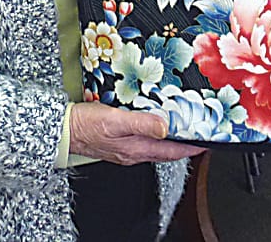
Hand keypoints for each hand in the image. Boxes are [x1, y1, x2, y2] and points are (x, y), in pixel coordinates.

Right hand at [69, 101, 204, 165]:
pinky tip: (154, 126)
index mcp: (136, 148)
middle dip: (185, 144)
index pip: (172, 150)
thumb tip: (165, 126)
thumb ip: (141, 123)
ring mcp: (126, 150)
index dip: (191, 146)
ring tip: (183, 129)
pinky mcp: (119, 144)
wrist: (63, 130)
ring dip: (171, 140)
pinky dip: (155, 136)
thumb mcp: (114, 119)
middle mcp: (134, 152)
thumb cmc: (85, 124)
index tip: (207, 141)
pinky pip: (144, 142)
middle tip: (200, 133)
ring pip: (156, 147)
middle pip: (167, 151)